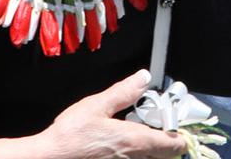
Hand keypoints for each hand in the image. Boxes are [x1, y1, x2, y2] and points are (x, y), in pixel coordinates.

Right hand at [0, 70, 186, 158]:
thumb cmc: (70, 135)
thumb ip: (124, 92)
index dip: (180, 134)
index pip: (173, 144)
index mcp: (133, 140)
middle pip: (165, 155)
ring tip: (139, 130)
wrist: (50, 157)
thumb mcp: (97, 105)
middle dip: (167, 140)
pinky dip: (136, 152)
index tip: (177, 122)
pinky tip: (122, 141)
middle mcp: (133, 158)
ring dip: (151, 146)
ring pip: (149, 158)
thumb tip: (143, 78)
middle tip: (159, 123)